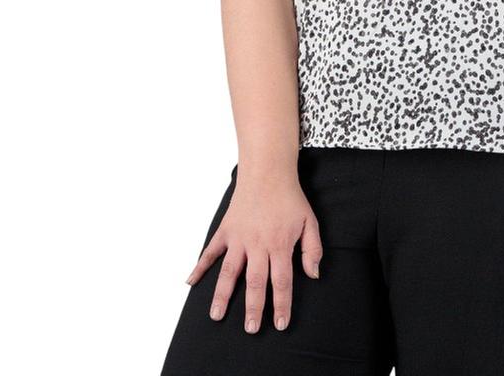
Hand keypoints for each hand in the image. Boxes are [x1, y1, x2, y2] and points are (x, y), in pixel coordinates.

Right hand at [184, 171, 322, 333]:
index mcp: (279, 244)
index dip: (281, 304)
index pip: (282, 281)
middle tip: (251, 329)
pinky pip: (210, 251)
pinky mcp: (226, 230)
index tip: (280, 324)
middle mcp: (257, 245)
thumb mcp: (309, 222)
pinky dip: (199, 267)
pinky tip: (190, 282)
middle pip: (255, 282)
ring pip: (229, 272)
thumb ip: (312, 249)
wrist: (268, 173)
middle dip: (253, 308)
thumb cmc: (290, 198)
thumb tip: (313, 275)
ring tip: (216, 316)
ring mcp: (239, 238)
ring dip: (222, 295)